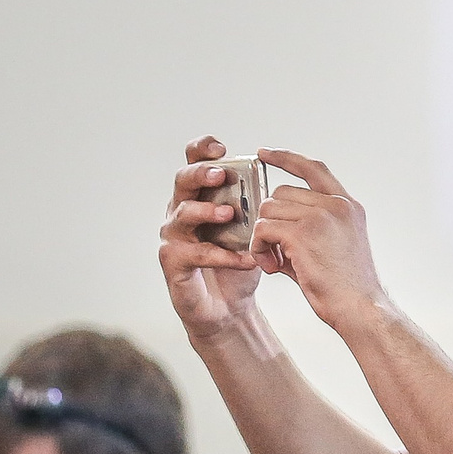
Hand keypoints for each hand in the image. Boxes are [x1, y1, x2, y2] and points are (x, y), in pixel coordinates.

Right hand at [158, 136, 265, 338]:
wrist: (228, 306)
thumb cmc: (238, 259)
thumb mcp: (252, 228)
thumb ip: (257, 206)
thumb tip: (279, 188)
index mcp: (201, 194)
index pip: (194, 160)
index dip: (203, 149)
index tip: (222, 148)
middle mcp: (181, 209)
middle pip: (183, 179)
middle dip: (202, 173)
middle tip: (223, 175)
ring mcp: (174, 235)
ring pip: (182, 214)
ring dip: (207, 211)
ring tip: (230, 214)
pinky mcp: (173, 262)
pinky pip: (194, 253)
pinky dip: (221, 255)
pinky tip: (244, 258)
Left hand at [250, 150, 387, 337]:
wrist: (360, 308)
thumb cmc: (346, 287)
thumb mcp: (336, 244)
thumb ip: (309, 224)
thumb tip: (270, 220)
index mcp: (347, 206)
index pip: (313, 168)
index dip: (286, 158)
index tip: (264, 153)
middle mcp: (336, 205)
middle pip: (280, 193)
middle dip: (270, 219)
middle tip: (274, 250)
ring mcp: (321, 217)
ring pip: (268, 210)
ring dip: (263, 236)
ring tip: (274, 261)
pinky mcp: (303, 234)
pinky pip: (263, 229)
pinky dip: (259, 248)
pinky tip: (272, 266)